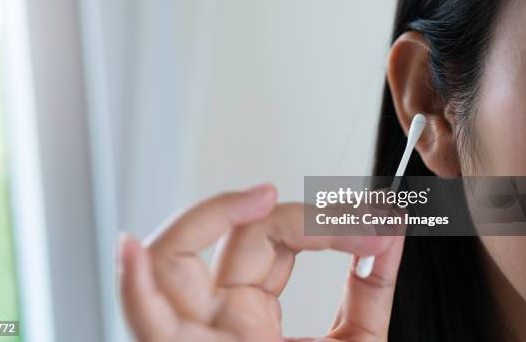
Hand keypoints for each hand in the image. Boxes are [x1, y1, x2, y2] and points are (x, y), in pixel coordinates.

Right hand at [118, 184, 403, 340]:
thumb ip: (371, 287)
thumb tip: (392, 226)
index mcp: (250, 316)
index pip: (271, 241)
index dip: (324, 223)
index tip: (380, 226)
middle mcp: (216, 321)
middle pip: (228, 240)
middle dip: (284, 217)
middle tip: (337, 212)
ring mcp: (195, 341)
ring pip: (174, 261)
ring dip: (208, 218)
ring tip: (259, 198)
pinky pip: (144, 324)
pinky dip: (134, 285)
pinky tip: (132, 249)